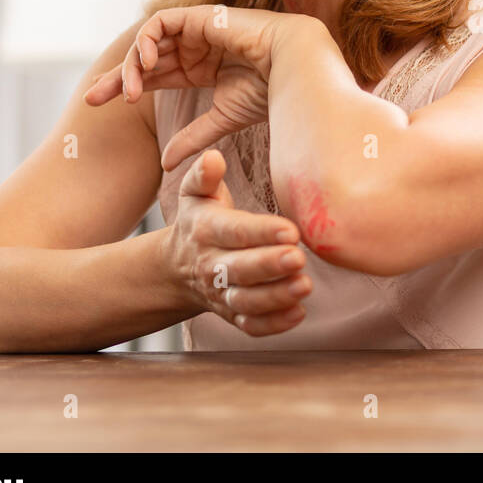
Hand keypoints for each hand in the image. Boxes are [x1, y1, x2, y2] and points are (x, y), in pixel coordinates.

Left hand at [84, 5, 311, 171]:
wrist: (294, 70)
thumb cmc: (269, 93)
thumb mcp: (222, 119)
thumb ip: (193, 137)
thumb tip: (165, 165)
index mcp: (200, 68)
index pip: (153, 75)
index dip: (124, 86)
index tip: (97, 105)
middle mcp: (195, 47)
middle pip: (144, 58)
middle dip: (116, 77)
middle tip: (93, 98)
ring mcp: (197, 30)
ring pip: (149, 41)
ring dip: (133, 64)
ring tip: (130, 91)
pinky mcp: (201, 16)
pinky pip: (161, 22)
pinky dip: (148, 40)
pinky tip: (147, 64)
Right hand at [166, 149, 312, 335]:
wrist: (178, 267)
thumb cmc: (200, 221)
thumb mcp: (196, 194)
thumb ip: (203, 175)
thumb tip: (212, 157)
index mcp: (206, 231)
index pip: (235, 232)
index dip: (262, 232)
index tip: (291, 229)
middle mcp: (213, 265)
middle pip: (241, 269)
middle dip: (270, 265)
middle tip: (298, 258)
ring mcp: (222, 293)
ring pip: (247, 300)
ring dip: (276, 297)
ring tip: (304, 286)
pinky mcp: (233, 315)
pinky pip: (251, 325)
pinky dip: (274, 324)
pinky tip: (298, 313)